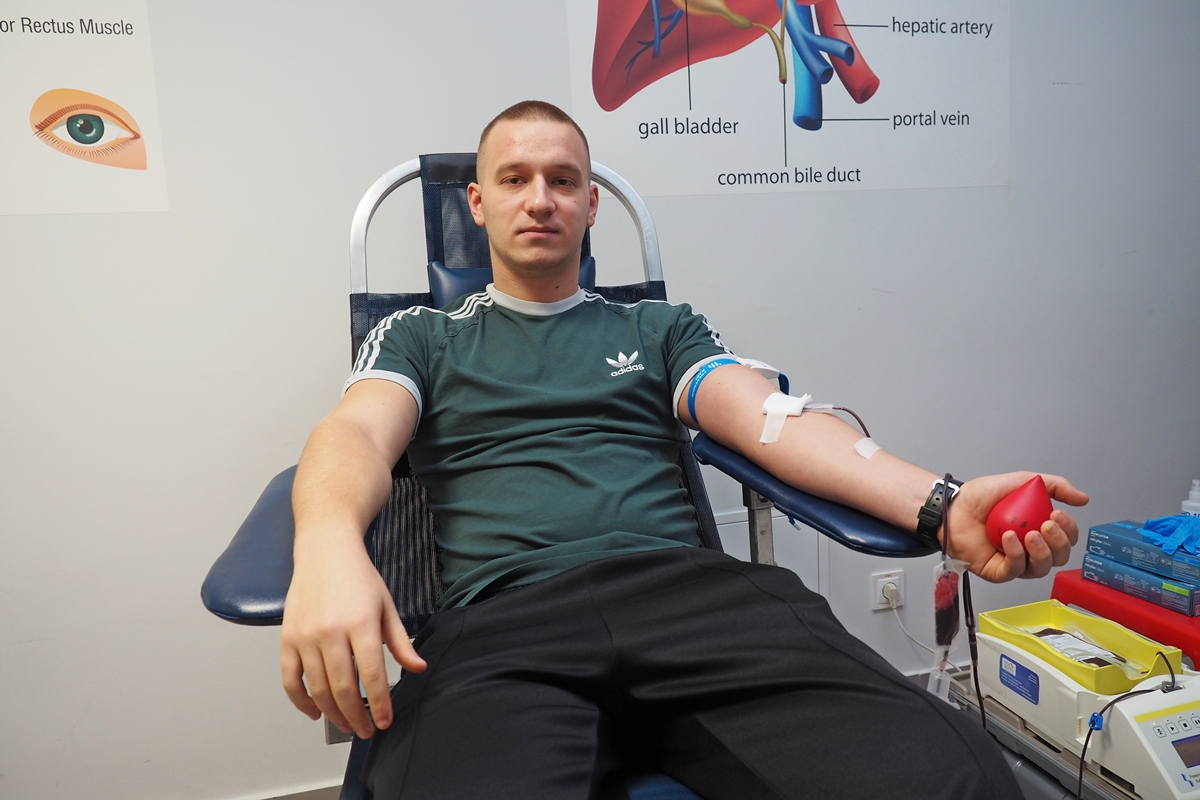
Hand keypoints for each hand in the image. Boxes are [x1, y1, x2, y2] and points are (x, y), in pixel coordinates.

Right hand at [280, 532, 425, 738]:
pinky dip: (300, 701)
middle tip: (365, 730)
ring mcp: (306, 636)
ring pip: (317, 688)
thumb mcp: (387, 606)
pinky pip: (290, 679)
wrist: (325, 551)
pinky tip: (315, 712)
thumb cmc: (358, 577)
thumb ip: (400, 641)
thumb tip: (418, 668)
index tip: (384, 722)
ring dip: (333, 713)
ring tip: (346, 724)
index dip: (379, 704)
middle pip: (343, 688)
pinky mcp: (287, 639)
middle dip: (356, 716)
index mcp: (361, 623)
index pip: (373, 675)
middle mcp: (331, 632)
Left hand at [943, 472, 1087, 582]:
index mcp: (1040, 531)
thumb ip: (1054, 485)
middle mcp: (1031, 549)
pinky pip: (1014, 570)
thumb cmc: (982, 497)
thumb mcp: (1022, 482)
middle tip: (1045, 524)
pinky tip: (1009, 538)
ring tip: (1029, 533)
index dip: (1068, 530)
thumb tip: (1083, 499)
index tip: (1057, 514)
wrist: (954, 505)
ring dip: (1040, 552)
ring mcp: (1015, 562)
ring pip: (1040, 569)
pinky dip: (1015, 554)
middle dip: (1058, 543)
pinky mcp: (998, 571)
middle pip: (1059, 558)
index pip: (1066, 538)